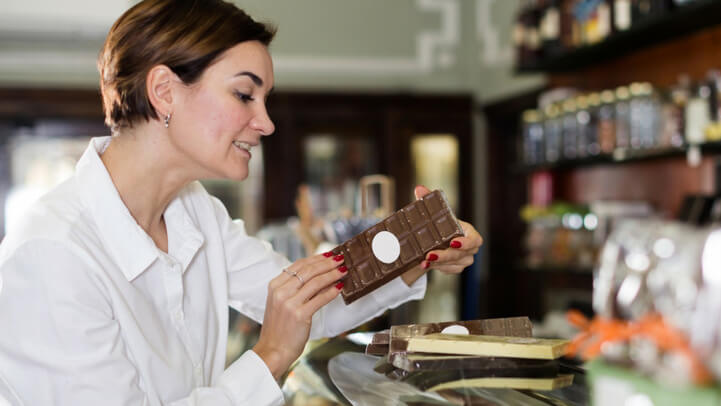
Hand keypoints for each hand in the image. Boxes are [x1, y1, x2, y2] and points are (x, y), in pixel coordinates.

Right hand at [253, 252, 346, 379]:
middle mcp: (281, 292)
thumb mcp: (281, 303)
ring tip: (343, 271)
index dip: (316, 258)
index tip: (329, 255)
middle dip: (327, 263)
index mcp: (275, 286)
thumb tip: (318, 275)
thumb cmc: (279, 328)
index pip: (298, 265)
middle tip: (340, 259)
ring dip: (332, 274)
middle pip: (308, 271)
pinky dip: (331, 292)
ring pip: (315, 282)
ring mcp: (289, 304)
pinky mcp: (299, 315)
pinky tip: (339, 288)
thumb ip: (294, 289)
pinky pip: (319, 299)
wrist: (273, 351)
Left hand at [401, 185, 482, 284]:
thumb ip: (428, 200)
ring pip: (454, 264)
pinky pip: (449, 270)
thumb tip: (419, 189)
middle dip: (446, 255)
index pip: (475, 240)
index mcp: (469, 232)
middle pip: (462, 254)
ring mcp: (464, 259)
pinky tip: (426, 264)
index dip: (467, 243)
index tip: (453, 242)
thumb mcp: (434, 212)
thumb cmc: (439, 224)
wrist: (435, 240)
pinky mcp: (456, 267)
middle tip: (430, 254)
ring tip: (423, 261)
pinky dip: (438, 267)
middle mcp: (470, 248)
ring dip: (439, 263)